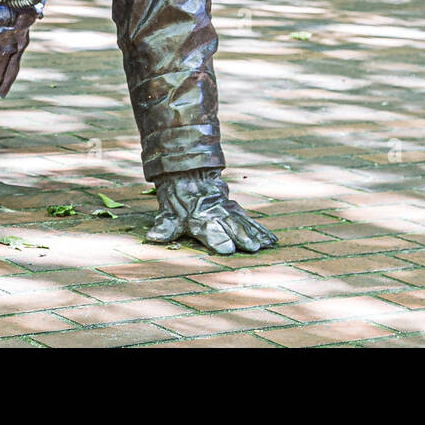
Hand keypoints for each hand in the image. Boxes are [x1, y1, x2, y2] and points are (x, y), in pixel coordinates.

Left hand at [147, 169, 277, 254]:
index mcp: (198, 219)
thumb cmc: (176, 202)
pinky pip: (249, 220)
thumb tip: (153, 236)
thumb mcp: (167, 214)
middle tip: (252, 248)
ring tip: (266, 245)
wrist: (188, 175)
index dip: (217, 239)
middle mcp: (215, 215)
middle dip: (241, 237)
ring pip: (243, 222)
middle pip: (230, 226)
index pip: (209, 230)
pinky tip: (272, 240)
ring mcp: (227, 211)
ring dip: (254, 234)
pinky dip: (261, 230)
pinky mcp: (235, 209)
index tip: (228, 249)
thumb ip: (165, 227)